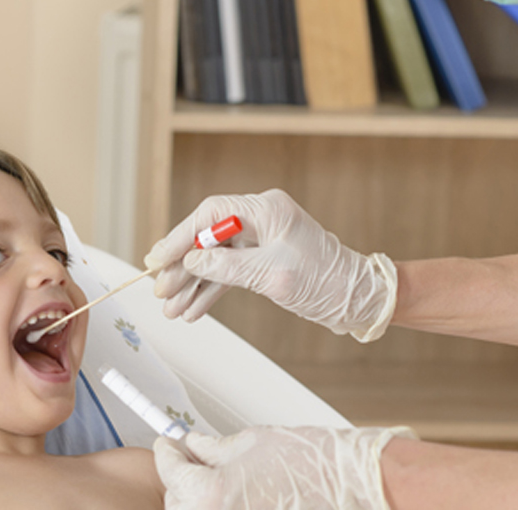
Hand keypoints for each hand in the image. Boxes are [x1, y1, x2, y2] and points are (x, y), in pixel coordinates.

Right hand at [143, 189, 398, 340]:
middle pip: (208, 237)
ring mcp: (264, 239)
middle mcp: (263, 218)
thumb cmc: (326, 282)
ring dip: (193, 284)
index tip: (158, 259)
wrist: (359, 299)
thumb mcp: (271, 275)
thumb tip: (190, 263)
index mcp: (267, 209)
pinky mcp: (266, 260)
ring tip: (171, 308)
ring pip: (216, 258)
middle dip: (183, 266)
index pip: (210, 214)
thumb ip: (227, 267)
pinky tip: (193, 308)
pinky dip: (212, 290)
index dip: (180, 237)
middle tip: (160, 289)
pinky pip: (230, 272)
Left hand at [153, 426, 414, 509]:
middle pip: (176, 502)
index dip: (166, 452)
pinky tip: (232, 498)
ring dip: (194, 501)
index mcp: (211, 494)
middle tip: (189, 460)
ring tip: (213, 482)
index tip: (167, 444)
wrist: (356, 487)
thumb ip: (214, 448)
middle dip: (179, 481)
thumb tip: (195, 446)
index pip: (170, 471)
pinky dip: (217, 509)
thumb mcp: (254, 442)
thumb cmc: (316, 465)